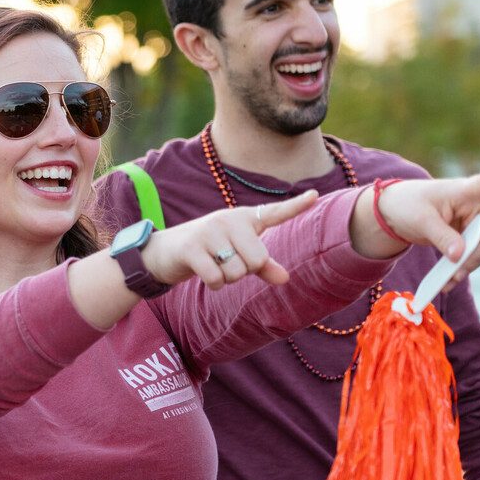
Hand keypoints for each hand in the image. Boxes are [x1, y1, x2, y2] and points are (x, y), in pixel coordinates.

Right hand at [142, 190, 318, 289]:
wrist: (164, 252)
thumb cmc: (208, 252)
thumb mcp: (235, 255)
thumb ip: (263, 265)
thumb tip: (285, 279)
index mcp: (244, 219)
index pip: (274, 213)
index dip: (296, 206)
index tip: (315, 195)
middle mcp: (228, 220)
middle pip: (257, 259)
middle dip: (244, 271)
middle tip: (226, 263)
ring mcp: (209, 232)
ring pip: (237, 272)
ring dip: (226, 278)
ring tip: (213, 266)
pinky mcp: (192, 248)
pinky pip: (217, 278)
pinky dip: (213, 283)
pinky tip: (204, 274)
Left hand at [368, 175, 479, 279]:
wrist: (397, 211)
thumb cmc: (408, 205)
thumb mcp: (421, 220)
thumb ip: (441, 236)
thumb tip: (460, 255)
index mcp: (466, 192)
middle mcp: (476, 206)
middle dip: (476, 253)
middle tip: (458, 271)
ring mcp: (474, 223)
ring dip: (469, 264)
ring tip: (450, 279)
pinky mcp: (468, 237)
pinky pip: (471, 255)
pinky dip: (462, 268)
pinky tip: (449, 281)